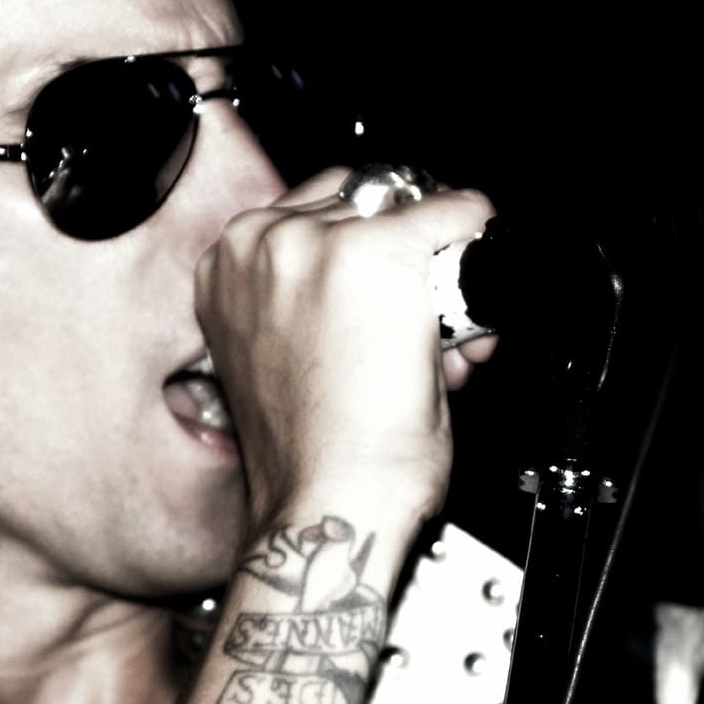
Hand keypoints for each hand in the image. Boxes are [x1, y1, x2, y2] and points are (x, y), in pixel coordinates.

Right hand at [196, 167, 497, 531]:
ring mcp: (317, 243)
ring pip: (407, 207)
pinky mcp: (379, 252)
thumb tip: (388, 285)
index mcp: (225, 270)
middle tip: (429, 318)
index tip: (392, 299)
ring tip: (446, 337)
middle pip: (361, 202)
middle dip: (405, 255)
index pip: (315, 214)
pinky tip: (477, 293)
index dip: (367, 255)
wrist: (328, 501)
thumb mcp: (287, 356)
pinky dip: (478, 244)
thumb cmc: (310, 457)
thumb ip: (318, 305)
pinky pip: (455, 214)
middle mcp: (259, 245)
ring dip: (437, 263)